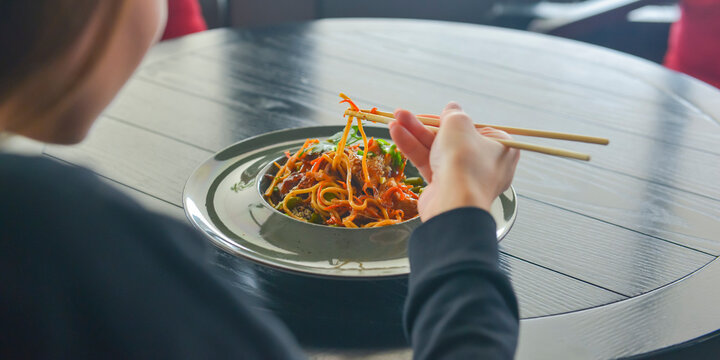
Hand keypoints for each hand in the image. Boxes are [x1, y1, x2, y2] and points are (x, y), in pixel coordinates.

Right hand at [389, 102, 519, 221]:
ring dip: (414, 134)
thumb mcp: (459, 125)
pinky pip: (429, 163)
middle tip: (404, 115)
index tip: (438, 114)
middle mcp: (486, 164)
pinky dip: (413, 149)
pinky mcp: (445, 188)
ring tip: (394, 121)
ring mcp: (464, 178)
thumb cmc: (465, 161)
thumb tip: (452, 108)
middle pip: (451, 139)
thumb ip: (453, 114)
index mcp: (501, 148)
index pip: (475, 129)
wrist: (454, 203)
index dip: (453, 120)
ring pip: (437, 150)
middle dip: (425, 125)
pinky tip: (396, 134)